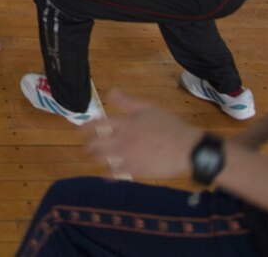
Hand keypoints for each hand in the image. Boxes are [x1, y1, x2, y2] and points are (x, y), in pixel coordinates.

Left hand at [85, 90, 202, 178]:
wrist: (187, 149)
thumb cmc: (170, 126)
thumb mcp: (149, 108)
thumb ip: (128, 101)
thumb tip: (110, 92)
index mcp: (126, 122)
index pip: (99, 123)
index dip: (87, 126)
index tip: (80, 129)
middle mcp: (123, 139)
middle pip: (97, 143)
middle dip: (88, 145)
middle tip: (85, 147)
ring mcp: (128, 155)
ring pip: (103, 159)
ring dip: (94, 158)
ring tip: (91, 158)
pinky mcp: (135, 170)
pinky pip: (116, 174)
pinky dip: (108, 174)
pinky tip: (104, 175)